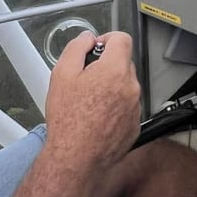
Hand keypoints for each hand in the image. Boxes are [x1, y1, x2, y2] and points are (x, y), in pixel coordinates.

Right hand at [45, 31, 140, 170]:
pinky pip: (127, 106)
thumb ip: (76, 48)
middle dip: (107, 65)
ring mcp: (135, 107)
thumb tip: (87, 38)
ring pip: (126, 86)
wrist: (76, 157)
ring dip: (111, 87)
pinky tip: (97, 117)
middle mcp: (131, 87)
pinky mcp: (135, 125)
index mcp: (114, 70)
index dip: (107, 39)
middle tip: (85, 79)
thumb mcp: (62, 75)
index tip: (97, 48)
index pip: (122, 39)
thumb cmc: (68, 120)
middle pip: (123, 63)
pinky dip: (116, 107)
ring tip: (89, 102)